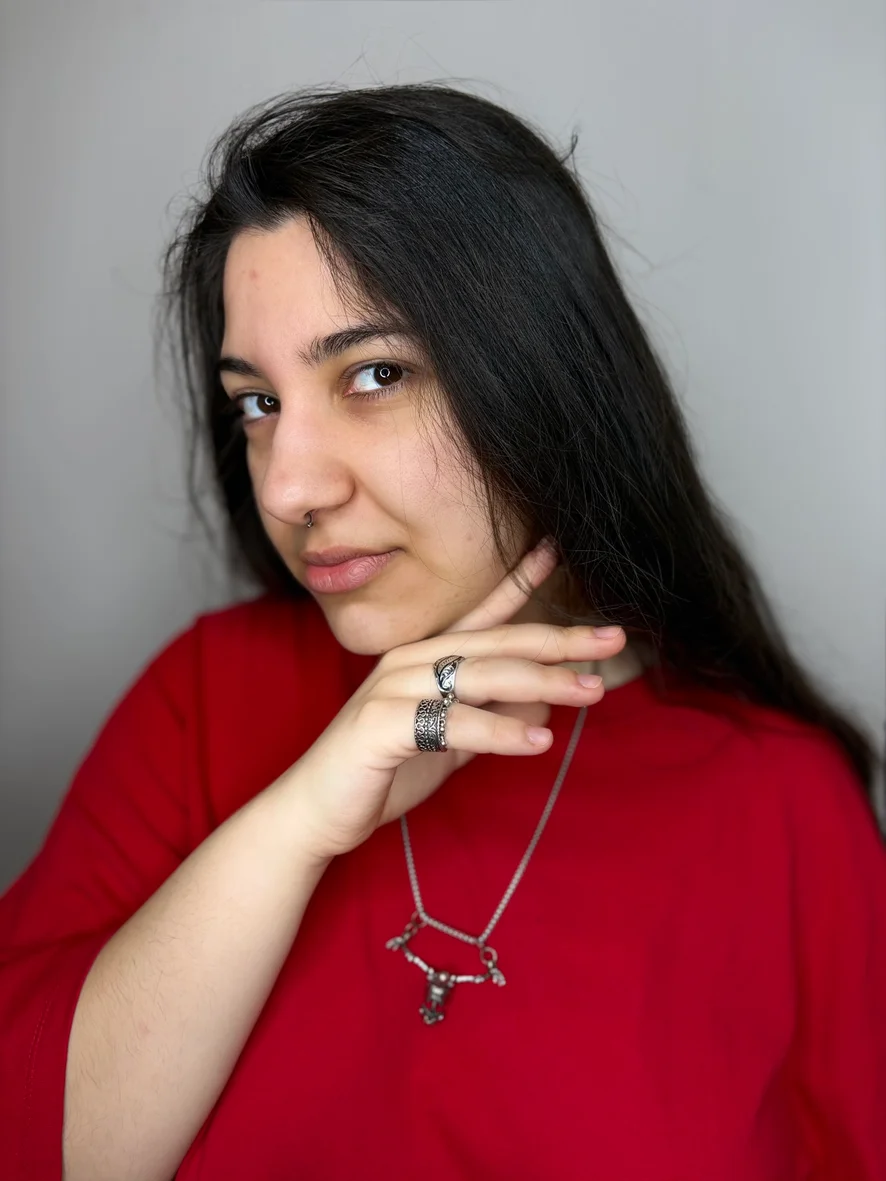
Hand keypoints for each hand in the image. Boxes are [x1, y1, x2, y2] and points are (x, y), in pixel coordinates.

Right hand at [280, 541, 625, 860]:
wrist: (315, 813)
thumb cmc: (378, 773)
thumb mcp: (447, 746)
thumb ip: (488, 722)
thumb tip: (541, 711)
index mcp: (424, 660)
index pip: (482, 617)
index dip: (519, 583)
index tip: (556, 550)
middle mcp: (409, 662)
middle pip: (496, 643)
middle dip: (558, 639)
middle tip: (612, 637)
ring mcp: (392, 690)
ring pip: (480, 675)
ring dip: (542, 682)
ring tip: (591, 690)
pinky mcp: (380, 726)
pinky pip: (451, 723)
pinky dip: (499, 731)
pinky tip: (539, 740)